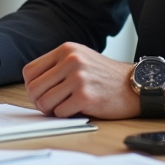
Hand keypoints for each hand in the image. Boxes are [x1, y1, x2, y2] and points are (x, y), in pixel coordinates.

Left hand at [22, 42, 139, 118]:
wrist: (135, 84)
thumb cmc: (105, 76)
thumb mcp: (80, 58)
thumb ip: (57, 66)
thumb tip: (32, 85)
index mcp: (66, 50)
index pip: (29, 71)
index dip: (31, 86)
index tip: (40, 93)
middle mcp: (71, 60)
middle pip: (34, 88)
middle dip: (38, 101)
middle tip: (50, 105)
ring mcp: (78, 78)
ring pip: (44, 101)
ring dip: (51, 110)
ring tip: (64, 107)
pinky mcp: (86, 96)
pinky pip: (60, 112)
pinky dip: (65, 115)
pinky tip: (77, 109)